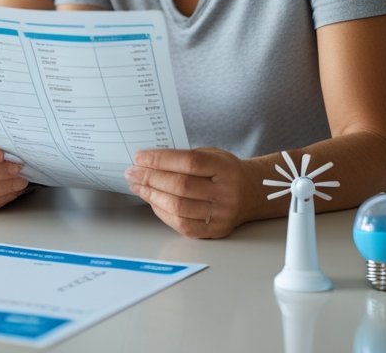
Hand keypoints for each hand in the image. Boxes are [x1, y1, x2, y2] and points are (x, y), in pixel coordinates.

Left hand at [125, 147, 248, 238]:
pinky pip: (182, 225)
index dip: (160, 160)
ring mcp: (222, 214)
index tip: (139, 157)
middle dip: (150, 178)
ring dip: (151, 196)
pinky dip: (162, 213)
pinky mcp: (216, 231)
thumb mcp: (211, 155)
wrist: (253, 193)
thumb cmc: (224, 171)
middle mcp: (226, 192)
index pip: (188, 162)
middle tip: (132, 173)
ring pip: (179, 207)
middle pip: (181, 186)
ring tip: (137, 186)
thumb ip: (184, 158)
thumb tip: (147, 161)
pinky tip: (153, 201)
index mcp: (224, 167)